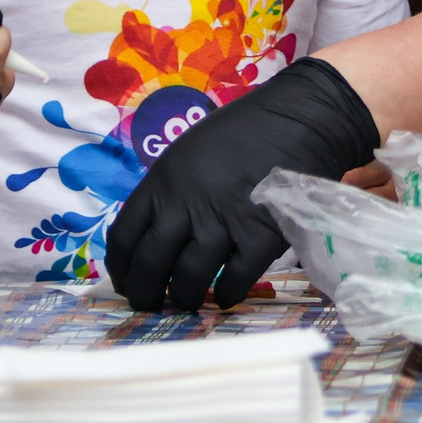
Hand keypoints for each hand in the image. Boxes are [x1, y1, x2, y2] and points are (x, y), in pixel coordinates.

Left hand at [106, 57, 380, 312]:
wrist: (301, 118)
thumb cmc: (244, 131)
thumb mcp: (189, 152)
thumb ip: (170, 191)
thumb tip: (158, 232)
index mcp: (163, 181)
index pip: (125, 236)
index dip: (120, 267)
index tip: (126, 280)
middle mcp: (186, 205)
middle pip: (151, 263)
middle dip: (145, 293)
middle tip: (150, 304)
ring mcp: (224, 222)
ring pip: (190, 278)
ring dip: (185, 297)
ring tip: (188, 302)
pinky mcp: (261, 236)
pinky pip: (236, 280)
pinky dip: (226, 294)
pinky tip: (225, 295)